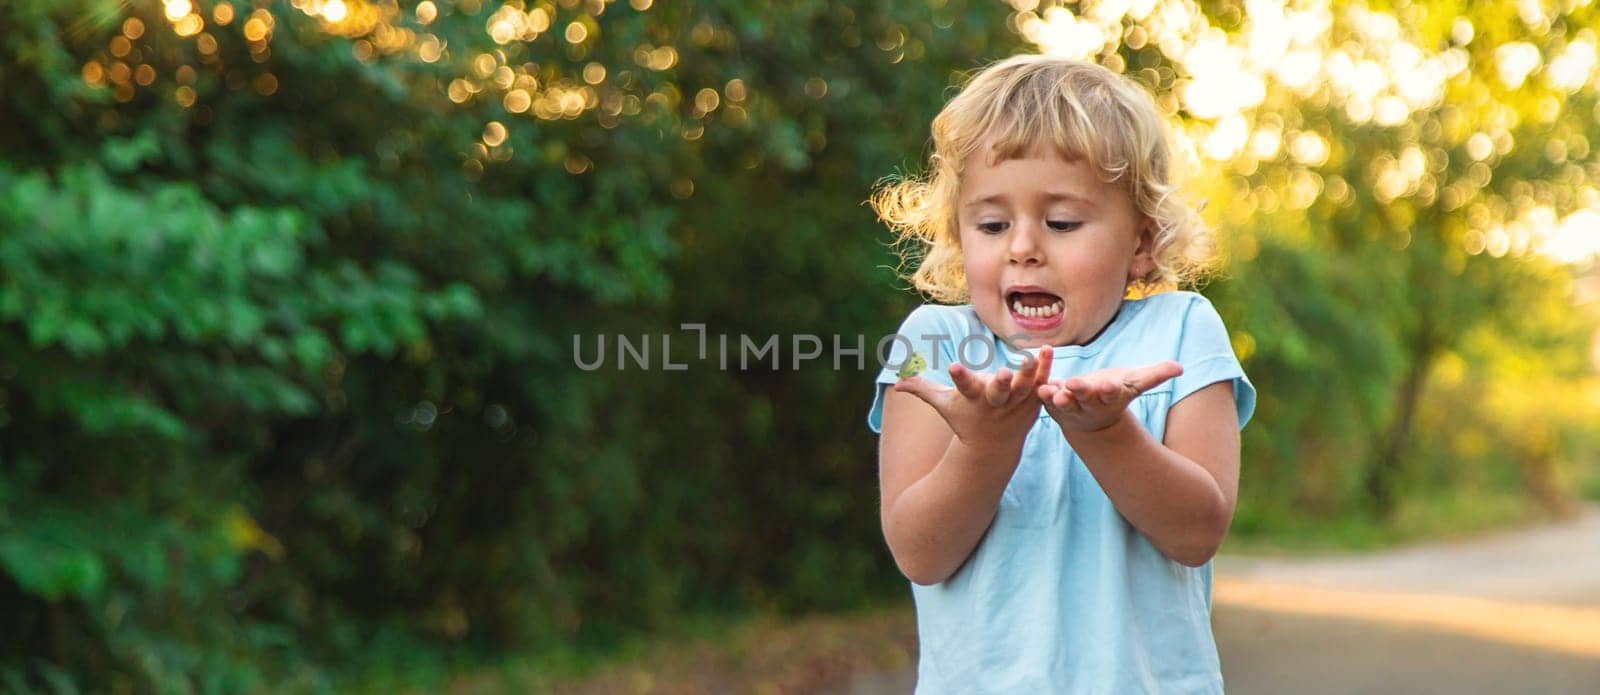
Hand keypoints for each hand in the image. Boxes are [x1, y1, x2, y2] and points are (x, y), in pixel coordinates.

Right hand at [894, 346, 1053, 447]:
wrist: (992, 448)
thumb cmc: (964, 419)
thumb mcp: (943, 404)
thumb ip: (922, 390)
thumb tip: (897, 383)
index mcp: (971, 399)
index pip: (963, 386)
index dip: (959, 377)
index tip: (953, 365)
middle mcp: (994, 403)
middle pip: (998, 392)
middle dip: (1001, 383)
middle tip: (1004, 372)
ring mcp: (1015, 405)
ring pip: (1024, 388)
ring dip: (1030, 372)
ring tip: (1034, 355)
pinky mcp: (1031, 404)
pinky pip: (1039, 385)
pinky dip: (1045, 370)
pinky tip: (1048, 351)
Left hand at [1037, 361, 1182, 432]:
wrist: (1092, 418)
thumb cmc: (1114, 392)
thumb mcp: (1134, 383)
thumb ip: (1155, 375)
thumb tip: (1180, 368)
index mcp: (1111, 396)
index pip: (1113, 393)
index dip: (1111, 389)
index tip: (1110, 385)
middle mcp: (1091, 403)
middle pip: (1087, 397)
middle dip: (1082, 390)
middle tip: (1075, 384)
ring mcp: (1072, 406)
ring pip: (1066, 403)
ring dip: (1060, 397)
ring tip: (1054, 392)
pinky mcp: (1054, 405)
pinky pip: (1048, 399)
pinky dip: (1044, 394)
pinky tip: (1039, 388)